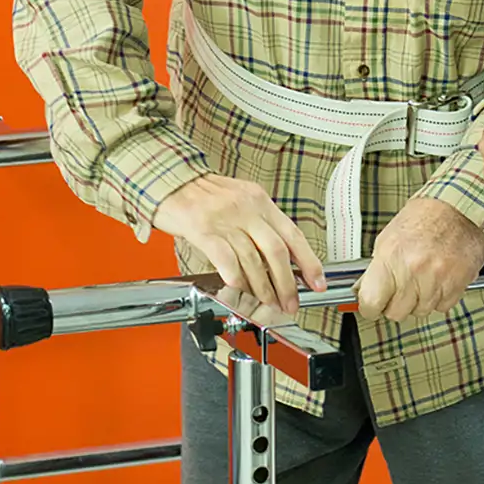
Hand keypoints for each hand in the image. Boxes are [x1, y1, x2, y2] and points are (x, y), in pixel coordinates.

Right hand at [154, 173, 325, 313]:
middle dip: (287, 283)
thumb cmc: (201, 193)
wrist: (167, 179)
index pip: (292, 234)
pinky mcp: (203, 230)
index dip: (308, 261)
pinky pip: (226, 260)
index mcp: (259, 200)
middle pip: (276, 251)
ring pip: (253, 260)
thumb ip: (258, 223)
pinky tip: (240, 292)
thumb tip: (277, 257)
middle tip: (290, 302)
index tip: (317, 282)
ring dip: (262, 289)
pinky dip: (236, 280)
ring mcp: (225, 219)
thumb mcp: (238, 199)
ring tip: (266, 305)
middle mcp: (247, 208)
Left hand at [358, 198, 483, 321]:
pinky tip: (439, 278)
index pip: (371, 302)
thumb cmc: (425, 217)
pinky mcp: (457, 284)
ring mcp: (436, 278)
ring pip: (420, 312)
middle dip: (396, 303)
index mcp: (391, 256)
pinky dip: (440, 297)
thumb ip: (377, 269)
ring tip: (424, 276)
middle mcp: (413, 269)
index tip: (373, 306)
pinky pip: (442, 307)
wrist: (461, 206)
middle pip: (396, 313)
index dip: (370, 307)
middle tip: (402, 287)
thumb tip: (364, 292)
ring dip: (420, 300)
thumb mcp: (389, 238)